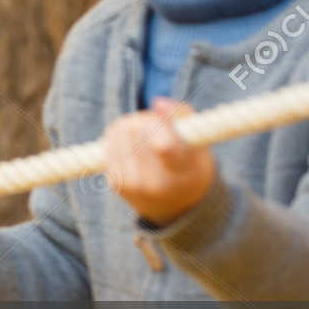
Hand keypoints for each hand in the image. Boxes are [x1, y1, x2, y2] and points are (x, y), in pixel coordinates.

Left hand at [103, 99, 215, 224]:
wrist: (175, 206)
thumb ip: (184, 116)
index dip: (158, 124)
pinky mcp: (116, 182)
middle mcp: (155, 183)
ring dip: (131, 124)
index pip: (164, 147)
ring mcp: (132, 185)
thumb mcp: (199, 143)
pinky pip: (110, 142)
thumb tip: (158, 102)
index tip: (157, 106)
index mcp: (183, 172)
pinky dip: (119, 136)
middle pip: (137, 128)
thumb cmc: (190, 164)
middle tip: (159, 126)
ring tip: (147, 136)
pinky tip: (133, 144)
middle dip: (146, 119)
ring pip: (120, 130)